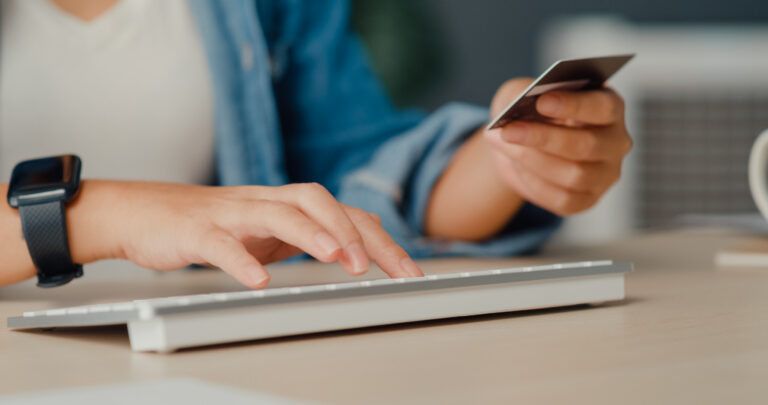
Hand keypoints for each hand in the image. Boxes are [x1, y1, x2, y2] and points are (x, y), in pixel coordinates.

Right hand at [77, 181, 422, 288]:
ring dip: (312, 234)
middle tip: (377, 268)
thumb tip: (354, 249)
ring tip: (337, 258)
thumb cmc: (209, 224)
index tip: (408, 271)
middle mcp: (265, 202)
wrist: (142, 212)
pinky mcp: (197, 230)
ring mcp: (231, 213)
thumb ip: (306, 234)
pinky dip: (242, 260)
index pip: (343, 213)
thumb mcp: (266, 229)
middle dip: (353, 231)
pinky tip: (259, 280)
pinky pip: (222, 243)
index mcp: (286, 205)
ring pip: (278, 212)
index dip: (379, 239)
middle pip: (318, 201)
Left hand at [483, 78, 632, 214]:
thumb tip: (515, 110)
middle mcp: (615, 142)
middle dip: (544, 138)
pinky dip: (535, 183)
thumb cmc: (529, 112)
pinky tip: (517, 167)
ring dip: (533, 161)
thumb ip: (521, 95)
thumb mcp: (520, 93)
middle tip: (509, 130)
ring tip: (504, 146)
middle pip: (588, 144)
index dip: (574, 105)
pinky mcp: (588, 199)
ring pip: (575, 175)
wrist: (521, 144)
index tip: (542, 101)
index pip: (602, 107)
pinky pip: (564, 199)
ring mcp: (605, 174)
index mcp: (609, 106)